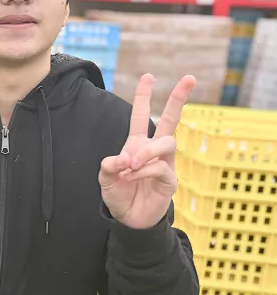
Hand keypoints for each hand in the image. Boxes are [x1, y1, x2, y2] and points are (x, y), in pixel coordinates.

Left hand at [99, 73, 195, 228]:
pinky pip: (159, 167)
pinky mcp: (170, 179)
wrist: (128, 218)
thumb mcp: (105, 179)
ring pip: (166, 143)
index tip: (148, 76)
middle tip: (189, 78)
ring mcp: (165, 163)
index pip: (142, 116)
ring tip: (130, 164)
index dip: (144, 96)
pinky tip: (131, 177)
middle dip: (179, 98)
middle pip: (171, 120)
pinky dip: (142, 171)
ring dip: (146, 151)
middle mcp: (154, 149)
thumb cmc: (119, 194)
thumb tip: (121, 159)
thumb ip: (108, 166)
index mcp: (137, 144)